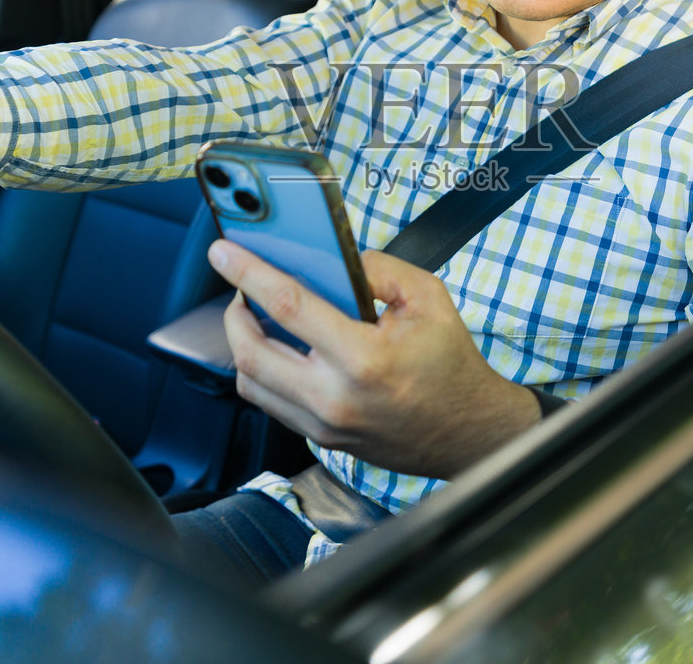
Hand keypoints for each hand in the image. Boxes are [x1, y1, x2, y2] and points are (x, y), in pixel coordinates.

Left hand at [211, 240, 540, 479]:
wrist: (468, 432)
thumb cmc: (451, 365)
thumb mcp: (428, 298)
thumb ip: (379, 269)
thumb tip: (334, 259)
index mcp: (363, 358)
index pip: (288, 306)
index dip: (248, 274)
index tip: (224, 254)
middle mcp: (335, 397)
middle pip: (250, 352)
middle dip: (234, 312)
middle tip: (240, 288)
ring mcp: (324, 425)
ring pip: (250, 383)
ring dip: (242, 344)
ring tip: (256, 317)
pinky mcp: (321, 439)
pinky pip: (270, 403)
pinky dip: (263, 371)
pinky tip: (279, 349)